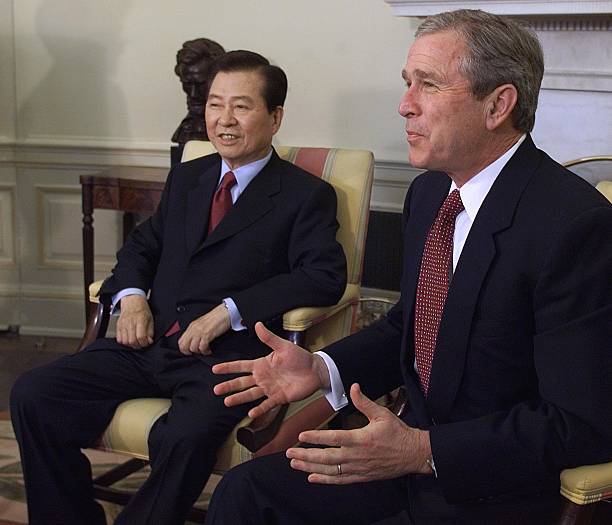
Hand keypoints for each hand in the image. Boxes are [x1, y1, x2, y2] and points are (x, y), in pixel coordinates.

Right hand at [116, 294, 153, 348]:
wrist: (132, 301)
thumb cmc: (142, 309)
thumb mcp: (151, 318)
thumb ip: (150, 331)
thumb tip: (149, 341)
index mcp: (140, 320)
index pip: (141, 336)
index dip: (144, 343)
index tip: (147, 343)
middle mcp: (130, 322)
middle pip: (132, 341)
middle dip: (138, 345)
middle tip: (141, 344)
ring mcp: (123, 324)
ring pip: (125, 341)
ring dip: (131, 345)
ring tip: (136, 342)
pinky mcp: (118, 326)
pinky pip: (119, 339)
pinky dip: (124, 342)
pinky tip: (129, 339)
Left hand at [178, 303, 230, 354]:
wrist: (224, 313)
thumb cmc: (216, 319)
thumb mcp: (201, 324)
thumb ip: (195, 331)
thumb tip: (192, 341)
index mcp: (191, 326)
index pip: (180, 341)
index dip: (184, 349)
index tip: (190, 351)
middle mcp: (194, 329)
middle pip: (183, 346)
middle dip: (189, 352)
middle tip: (196, 353)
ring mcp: (200, 332)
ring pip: (192, 348)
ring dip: (199, 352)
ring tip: (204, 351)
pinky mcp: (207, 334)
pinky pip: (202, 347)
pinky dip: (205, 351)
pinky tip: (209, 350)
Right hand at [212, 322, 329, 417]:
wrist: (315, 370)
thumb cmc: (299, 357)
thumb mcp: (283, 346)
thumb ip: (269, 338)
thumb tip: (257, 324)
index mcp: (262, 364)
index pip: (241, 366)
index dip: (228, 368)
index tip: (215, 369)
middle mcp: (263, 377)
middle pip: (242, 382)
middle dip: (229, 386)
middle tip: (216, 390)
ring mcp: (270, 388)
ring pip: (250, 394)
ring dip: (239, 398)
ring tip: (227, 402)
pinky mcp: (279, 398)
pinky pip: (267, 404)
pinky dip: (259, 409)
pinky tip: (250, 413)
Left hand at [286, 383, 431, 483]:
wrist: (413, 454)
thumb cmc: (397, 432)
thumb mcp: (381, 414)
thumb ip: (364, 402)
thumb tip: (353, 386)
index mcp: (360, 439)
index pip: (333, 438)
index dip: (316, 437)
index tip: (301, 435)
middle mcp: (356, 456)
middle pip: (327, 458)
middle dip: (306, 455)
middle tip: (289, 452)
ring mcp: (358, 469)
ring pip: (330, 471)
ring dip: (311, 467)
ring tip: (295, 463)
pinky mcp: (361, 477)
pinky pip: (340, 480)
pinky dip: (325, 480)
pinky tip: (312, 477)